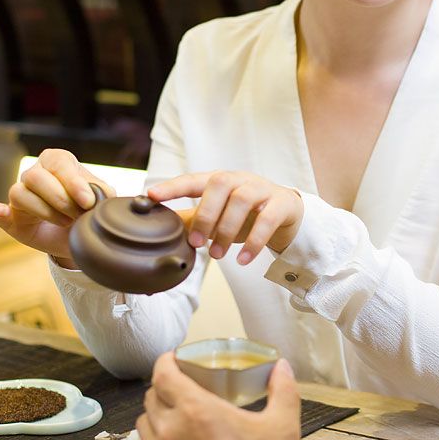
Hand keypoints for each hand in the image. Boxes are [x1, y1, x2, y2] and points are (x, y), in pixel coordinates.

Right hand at [0, 148, 112, 262]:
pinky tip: (0, 211)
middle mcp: (36, 173)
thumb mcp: (101, 200)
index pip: (59, 162)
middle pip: (37, 177)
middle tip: (78, 216)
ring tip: (66, 222)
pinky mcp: (10, 216)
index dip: (73, 182)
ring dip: (45, 211)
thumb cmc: (87, 212)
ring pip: (21, 194)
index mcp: (58, 162)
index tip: (88, 202)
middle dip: (61, 199)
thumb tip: (98, 195)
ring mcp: (20, 194)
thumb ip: (101, 193)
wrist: (77, 237)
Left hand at [137, 353, 300, 439]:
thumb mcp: (282, 425)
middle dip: (163, 388)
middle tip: (182, 389)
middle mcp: (169, 431)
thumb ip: (282, 389)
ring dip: (156, 417)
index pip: (163, 374)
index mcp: (195, 410)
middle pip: (151, 398)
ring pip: (143, 427)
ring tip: (175, 419)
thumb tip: (282, 366)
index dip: (166, 361)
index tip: (174, 358)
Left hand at [147, 171, 303, 260]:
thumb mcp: (218, 214)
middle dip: (205, 214)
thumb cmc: (246, 212)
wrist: (287, 212)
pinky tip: (243, 260)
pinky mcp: (282, 204)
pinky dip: (254, 241)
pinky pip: (267, 220)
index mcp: (220, 181)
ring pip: (242, 200)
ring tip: (217, 255)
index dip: (172, 187)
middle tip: (196, 243)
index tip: (151, 196)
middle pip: (220, 184)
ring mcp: (262, 189)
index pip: (193, 179)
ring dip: (226, 229)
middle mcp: (240, 180)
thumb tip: (158, 234)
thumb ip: (191, 221)